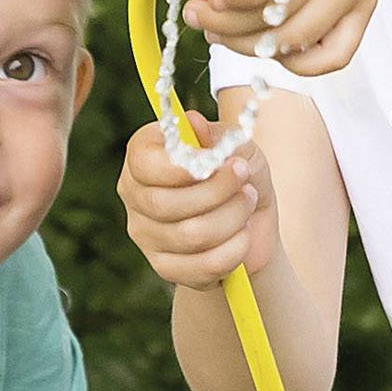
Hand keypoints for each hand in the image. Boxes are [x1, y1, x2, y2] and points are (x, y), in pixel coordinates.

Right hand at [119, 114, 277, 287]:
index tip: (223, 162)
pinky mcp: (165, 268)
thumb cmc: (240, 174)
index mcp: (143, 156)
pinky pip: (200, 267)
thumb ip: (215, 136)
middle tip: (245, 179)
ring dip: (232, 217)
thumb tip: (192, 122)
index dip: (183, 168)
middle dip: (218, 192)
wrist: (255, 220)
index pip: (144, 165)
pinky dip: (233, 250)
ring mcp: (146, 235)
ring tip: (248, 203)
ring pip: (189, 235)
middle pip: (164, 204)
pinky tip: (243, 235)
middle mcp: (135, 195)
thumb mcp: (237, 146)